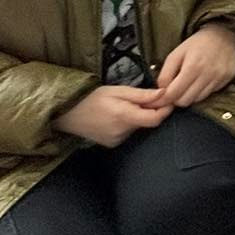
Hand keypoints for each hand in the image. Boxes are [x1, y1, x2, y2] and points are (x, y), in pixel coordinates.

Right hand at [53, 85, 171, 146]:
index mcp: (124, 116)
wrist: (67, 113)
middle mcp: (122, 132)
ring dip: (138, 117)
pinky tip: (117, 116)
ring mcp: (116, 140)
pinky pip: (128, 133)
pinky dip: (129, 124)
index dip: (165, 110)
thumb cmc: (92, 97)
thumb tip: (164, 94)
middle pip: (147, 122)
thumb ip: (142, 95)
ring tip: (124, 106)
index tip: (167, 100)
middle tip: (143, 98)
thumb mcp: (117, 90)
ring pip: (138, 127)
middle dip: (150, 110)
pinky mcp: (112, 144)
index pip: (155, 119)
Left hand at [154, 23, 234, 106]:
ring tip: (188, 85)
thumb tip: (162, 91)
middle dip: (176, 98)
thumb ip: (165, 74)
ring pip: (197, 100)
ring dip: (189, 95)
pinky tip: (201, 81)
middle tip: (174, 91)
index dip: (164, 99)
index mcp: (193, 66)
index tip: (160, 99)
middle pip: (185, 101)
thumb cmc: (196, 43)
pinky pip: (210, 94)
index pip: (174, 94)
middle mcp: (208, 74)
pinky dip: (202, 91)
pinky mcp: (227, 79)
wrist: (222, 33)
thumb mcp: (176, 54)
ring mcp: (220, 78)